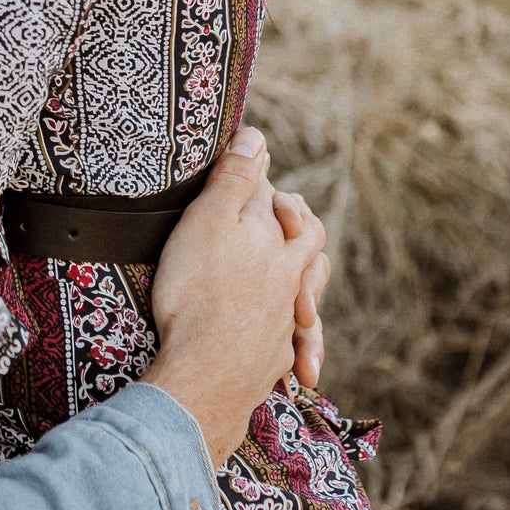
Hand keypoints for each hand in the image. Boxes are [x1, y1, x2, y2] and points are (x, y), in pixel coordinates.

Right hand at [141, 128, 326, 465]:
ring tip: (297, 286)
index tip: (247, 174)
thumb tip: (258, 137)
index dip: (264, 187)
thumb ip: (235, 180)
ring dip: (308, 289)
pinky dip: (297, 344)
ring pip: (309, 297)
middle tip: (285, 221)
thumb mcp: (209, 221)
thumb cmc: (199, 291)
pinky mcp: (273, 359)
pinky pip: (294, 345)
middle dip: (300, 230)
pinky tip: (290, 352)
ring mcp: (285, 322)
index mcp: (278, 243)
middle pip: (309, 248)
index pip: (282, 205)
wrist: (206, 373)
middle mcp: (290, 280)